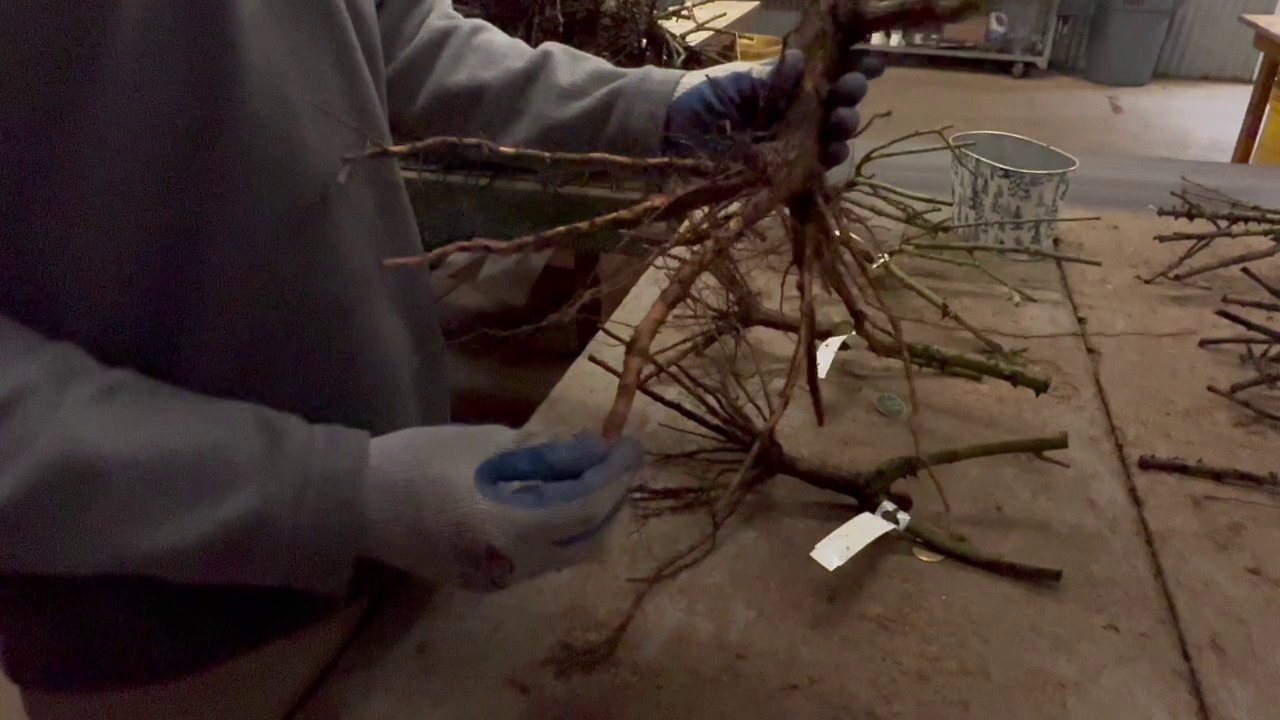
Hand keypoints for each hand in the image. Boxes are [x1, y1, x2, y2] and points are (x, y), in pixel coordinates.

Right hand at [361, 425, 642, 590]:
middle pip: (589, 540)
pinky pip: (540, 557)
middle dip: (611, 501)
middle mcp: (514, 565)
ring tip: (588, 471)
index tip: (634, 447)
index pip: (588, 506)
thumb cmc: (417, 462)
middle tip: (617, 463)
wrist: (354, 501)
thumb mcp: (485, 445)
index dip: (617, 475)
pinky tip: (554, 493)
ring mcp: (499, 578)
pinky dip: (558, 527)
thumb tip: (591, 448)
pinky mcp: (484, 578)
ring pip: (567, 553)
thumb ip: (544, 452)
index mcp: (513, 529)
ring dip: (587, 515)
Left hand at [664, 48, 883, 166]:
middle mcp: (798, 114)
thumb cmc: (704, 96)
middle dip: (851, 96)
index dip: (854, 67)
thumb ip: (772, 78)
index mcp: (791, 86)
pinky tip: (832, 151)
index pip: (832, 75)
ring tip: (842, 121)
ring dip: (843, 127)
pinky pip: (813, 169)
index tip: (869, 61)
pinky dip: (826, 161)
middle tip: (851, 90)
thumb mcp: (739, 81)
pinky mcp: (783, 173)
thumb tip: (801, 61)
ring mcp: (793, 144)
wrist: (670, 128)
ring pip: (831, 136)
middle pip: (837, 105)